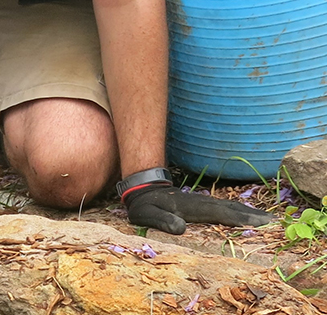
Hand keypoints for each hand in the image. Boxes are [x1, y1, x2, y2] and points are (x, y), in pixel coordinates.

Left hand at [124, 183, 271, 234]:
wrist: (142, 189)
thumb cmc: (144, 206)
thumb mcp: (147, 214)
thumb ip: (162, 220)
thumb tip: (181, 228)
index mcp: (191, 207)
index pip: (219, 214)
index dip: (238, 219)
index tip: (258, 224)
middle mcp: (202, 203)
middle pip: (231, 208)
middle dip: (252, 215)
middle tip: (274, 222)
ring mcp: (204, 202)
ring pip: (231, 207)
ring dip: (250, 212)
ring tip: (270, 219)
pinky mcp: (203, 204)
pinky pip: (226, 208)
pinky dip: (241, 211)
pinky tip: (249, 216)